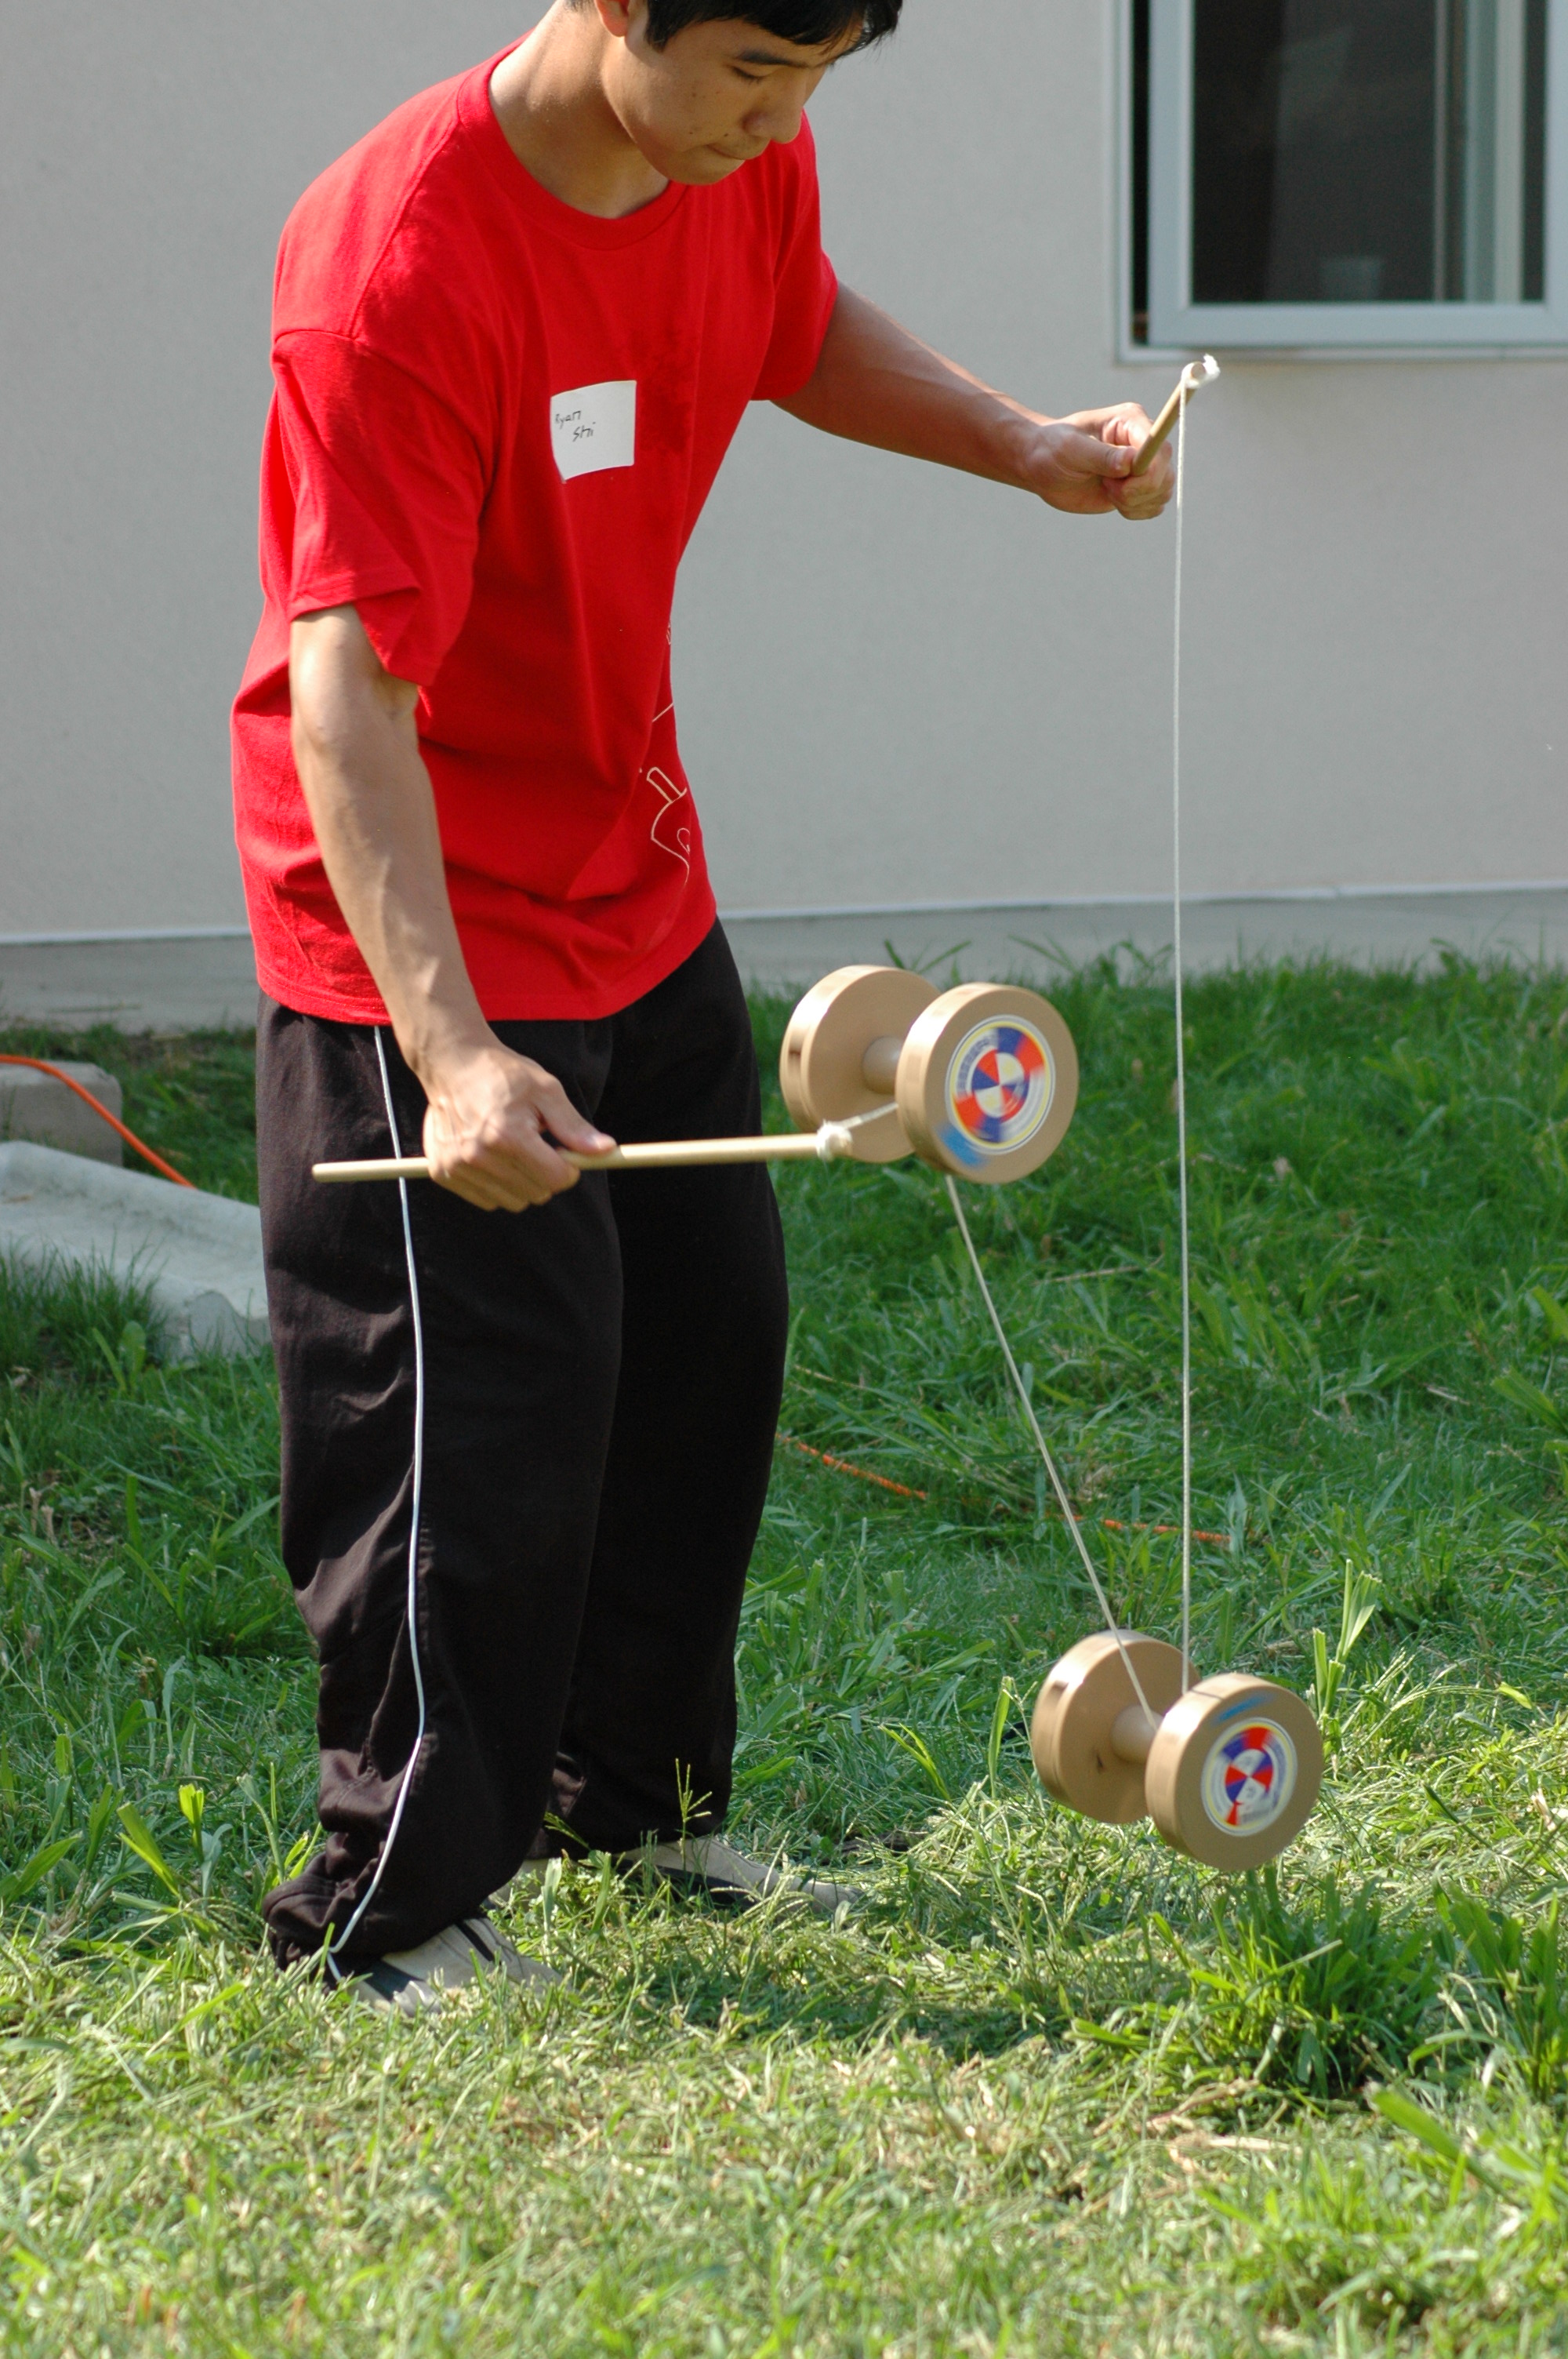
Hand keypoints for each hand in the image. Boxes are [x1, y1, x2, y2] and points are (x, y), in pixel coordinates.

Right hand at [419, 1039, 614, 1210]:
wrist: (452, 1064)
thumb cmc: (504, 1075)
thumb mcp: (546, 1091)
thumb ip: (574, 1126)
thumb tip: (606, 1150)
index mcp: (507, 1135)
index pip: (555, 1179)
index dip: (568, 1169)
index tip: (563, 1154)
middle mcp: (478, 1155)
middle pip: (536, 1194)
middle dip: (545, 1174)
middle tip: (535, 1146)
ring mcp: (456, 1166)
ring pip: (512, 1202)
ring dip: (520, 1183)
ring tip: (510, 1148)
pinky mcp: (442, 1173)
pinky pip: (486, 1201)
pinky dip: (496, 1186)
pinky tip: (491, 1157)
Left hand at [1017, 404, 1174, 521]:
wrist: (1041, 465)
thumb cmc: (1052, 449)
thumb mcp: (1072, 450)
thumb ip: (1101, 456)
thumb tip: (1130, 462)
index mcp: (1131, 422)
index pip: (1159, 447)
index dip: (1149, 471)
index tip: (1122, 482)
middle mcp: (1143, 442)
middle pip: (1166, 473)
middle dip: (1138, 491)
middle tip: (1108, 487)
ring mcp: (1142, 466)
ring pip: (1162, 491)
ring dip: (1135, 502)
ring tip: (1107, 490)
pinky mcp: (1137, 487)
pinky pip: (1154, 506)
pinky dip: (1136, 511)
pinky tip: (1113, 501)